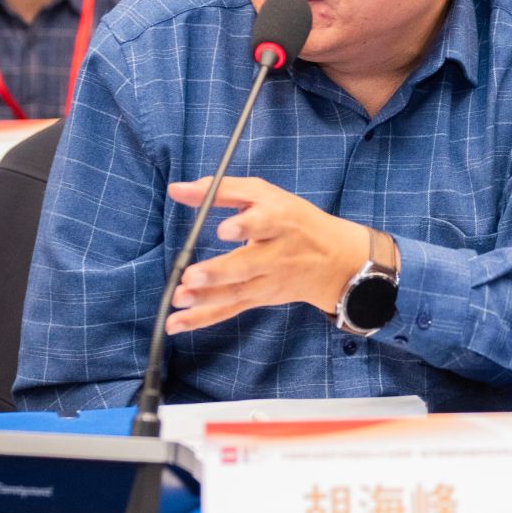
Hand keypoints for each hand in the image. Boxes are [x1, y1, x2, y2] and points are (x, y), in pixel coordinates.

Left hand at [161, 176, 370, 333]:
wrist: (334, 260)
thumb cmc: (292, 219)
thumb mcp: (263, 195)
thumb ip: (220, 190)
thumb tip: (177, 189)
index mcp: (279, 221)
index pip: (264, 223)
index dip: (245, 226)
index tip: (224, 230)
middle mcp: (276, 254)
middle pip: (248, 265)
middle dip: (219, 272)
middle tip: (191, 275)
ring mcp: (268, 281)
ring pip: (237, 292)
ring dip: (206, 298)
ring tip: (179, 297)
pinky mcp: (260, 298)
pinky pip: (230, 310)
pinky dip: (203, 319)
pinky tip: (177, 323)